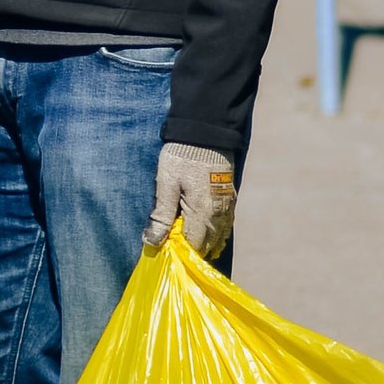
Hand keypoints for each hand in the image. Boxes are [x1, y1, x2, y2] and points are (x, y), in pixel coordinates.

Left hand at [145, 142, 235, 260]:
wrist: (205, 132)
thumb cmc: (181, 156)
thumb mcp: (166, 184)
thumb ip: (161, 215)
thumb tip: (152, 241)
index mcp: (202, 212)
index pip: (193, 245)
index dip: (180, 251)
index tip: (165, 249)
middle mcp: (219, 213)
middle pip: (207, 244)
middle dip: (192, 249)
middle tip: (174, 246)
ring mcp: (227, 206)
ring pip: (219, 236)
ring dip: (205, 243)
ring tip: (188, 243)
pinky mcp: (230, 198)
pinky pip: (226, 225)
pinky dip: (216, 233)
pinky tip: (205, 234)